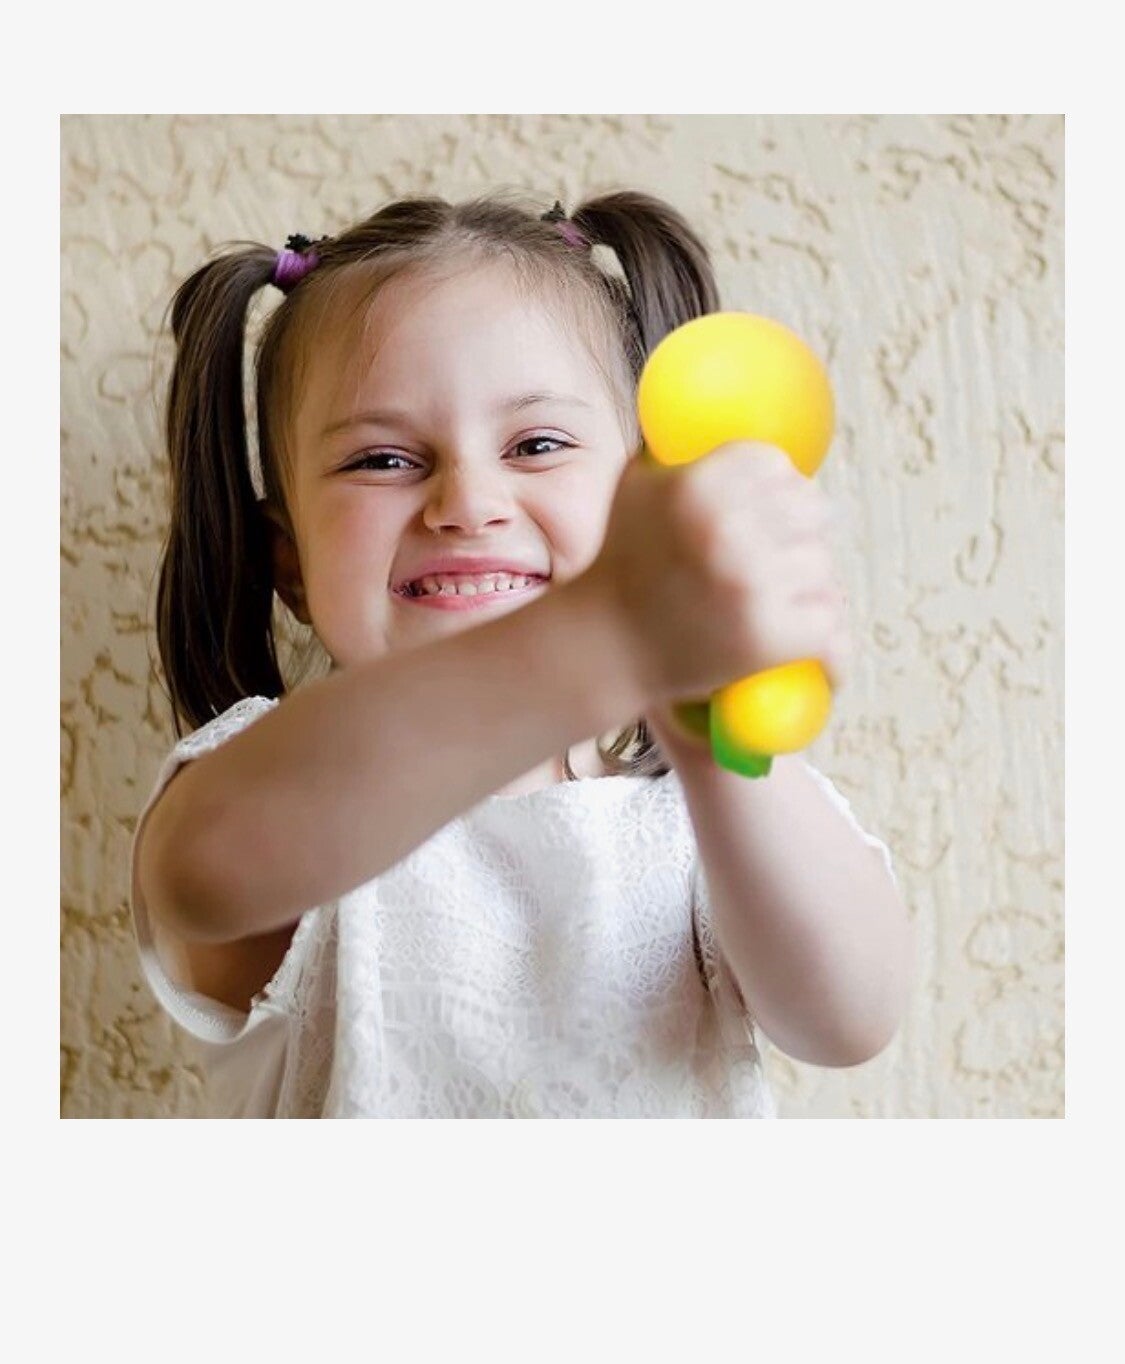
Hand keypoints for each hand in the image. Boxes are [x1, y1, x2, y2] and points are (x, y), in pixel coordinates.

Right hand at [589, 442, 851, 709]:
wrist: (602, 648)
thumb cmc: (621, 565)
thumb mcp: (637, 486)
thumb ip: (679, 450)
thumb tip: (714, 400)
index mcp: (702, 482)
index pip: (779, 466)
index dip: (778, 491)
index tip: (770, 516)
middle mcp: (730, 527)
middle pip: (813, 514)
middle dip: (800, 538)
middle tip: (779, 565)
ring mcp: (753, 584)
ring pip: (825, 571)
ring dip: (814, 591)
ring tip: (788, 609)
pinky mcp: (769, 636)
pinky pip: (832, 630)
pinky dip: (833, 651)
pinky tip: (826, 660)